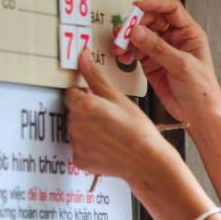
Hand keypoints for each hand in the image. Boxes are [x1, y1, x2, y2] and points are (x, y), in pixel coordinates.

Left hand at [64, 48, 175, 184]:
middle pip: (73, 111)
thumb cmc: (138, 131)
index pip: (71, 92)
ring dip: (88, 129)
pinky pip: (79, 148)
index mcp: (83, 106)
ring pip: (76, 129)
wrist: (148, 161)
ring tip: (111, 132)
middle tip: (110, 117)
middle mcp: (74, 125)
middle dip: (87, 112)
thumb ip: (95, 77)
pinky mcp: (79, 160)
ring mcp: (75, 144)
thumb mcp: (119, 98)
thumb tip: (83, 58)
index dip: (86, 94)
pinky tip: (107, 145)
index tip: (100, 100)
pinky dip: (89, 147)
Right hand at [113, 0, 220, 125]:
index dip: (153, 4)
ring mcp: (163, 51)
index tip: (136, 6)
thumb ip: (159, 48)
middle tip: (123, 31)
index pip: (170, 9)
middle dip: (135, 24)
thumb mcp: (183, 66)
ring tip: (119, 46)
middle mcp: (175, 40)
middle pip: (151, 20)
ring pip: (140, 36)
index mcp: (190, 34)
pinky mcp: (152, 64)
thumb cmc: (203, 91)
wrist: (199, 116)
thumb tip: (137, 31)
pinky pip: (136, 51)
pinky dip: (127, 52)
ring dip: (127, 39)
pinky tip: (124, 57)